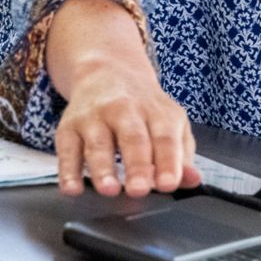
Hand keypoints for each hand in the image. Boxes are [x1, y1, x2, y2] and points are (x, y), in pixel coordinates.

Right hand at [46, 0, 200, 197]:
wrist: (107, 70)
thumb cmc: (144, 108)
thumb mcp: (170, 124)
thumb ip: (182, 156)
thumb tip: (193, 181)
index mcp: (156, 112)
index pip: (165, 138)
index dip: (168, 162)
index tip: (168, 184)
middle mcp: (125, 111)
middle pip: (132, 138)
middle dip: (136, 164)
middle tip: (139, 189)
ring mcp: (94, 117)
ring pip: (98, 143)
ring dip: (102, 167)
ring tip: (109, 189)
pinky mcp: (69, 126)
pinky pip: (66, 149)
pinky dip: (67, 170)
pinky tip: (72, 188)